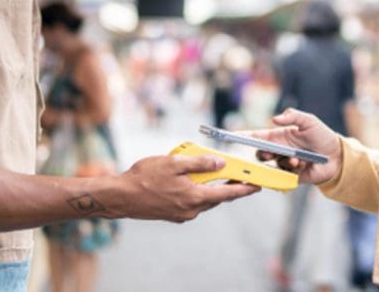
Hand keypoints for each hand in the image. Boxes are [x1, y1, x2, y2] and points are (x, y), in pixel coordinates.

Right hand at [120, 154, 259, 222]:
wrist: (120, 197)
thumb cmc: (145, 177)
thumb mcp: (175, 163)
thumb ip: (200, 163)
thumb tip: (221, 164)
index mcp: (194, 197)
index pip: (227, 194)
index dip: (243, 189)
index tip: (257, 186)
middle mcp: (191, 210)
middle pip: (217, 198)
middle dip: (228, 187)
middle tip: (239, 175)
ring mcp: (181, 215)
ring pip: (204, 201)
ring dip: (211, 189)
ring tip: (214, 174)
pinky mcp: (172, 215)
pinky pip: (192, 203)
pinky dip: (197, 193)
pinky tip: (192, 181)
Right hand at [250, 108, 341, 184]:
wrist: (337, 156)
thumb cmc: (322, 136)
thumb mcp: (309, 121)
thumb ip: (293, 116)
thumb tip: (275, 119)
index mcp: (280, 137)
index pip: (258, 136)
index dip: (246, 137)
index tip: (234, 137)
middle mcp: (279, 150)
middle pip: (261, 153)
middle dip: (262, 153)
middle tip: (268, 152)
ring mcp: (284, 164)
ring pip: (271, 166)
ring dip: (282, 161)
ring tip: (296, 159)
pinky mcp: (291, 176)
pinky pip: (282, 176)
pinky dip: (289, 170)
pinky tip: (300, 164)